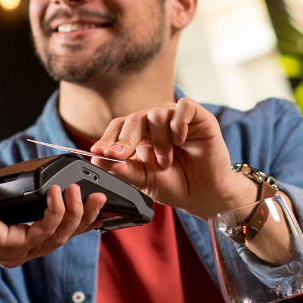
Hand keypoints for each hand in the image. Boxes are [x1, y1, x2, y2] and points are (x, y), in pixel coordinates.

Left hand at [0, 173, 105, 267]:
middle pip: (65, 238)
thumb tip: (41, 180)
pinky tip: (58, 194)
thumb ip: (23, 191)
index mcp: (19, 241)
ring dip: (74, 212)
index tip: (98, 204)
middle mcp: (20, 252)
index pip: (58, 234)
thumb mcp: (1, 192)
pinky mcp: (12, 248)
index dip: (82, 222)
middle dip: (86, 217)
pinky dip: (56, 212)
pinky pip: (45, 231)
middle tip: (100, 196)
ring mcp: (17, 253)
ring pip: (60, 237)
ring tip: (78, 190)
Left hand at [88, 97, 254, 218]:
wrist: (206, 196)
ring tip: (166, 162)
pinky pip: (184, 107)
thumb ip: (122, 169)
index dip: (108, 138)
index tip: (97, 152)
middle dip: (125, 139)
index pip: (119, 127)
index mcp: (140, 137)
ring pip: (157, 113)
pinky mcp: (199, 117)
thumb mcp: (144, 181)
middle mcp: (157, 125)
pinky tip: (180, 140)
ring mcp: (177, 120)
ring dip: (158, 141)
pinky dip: (179, 123)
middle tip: (120, 156)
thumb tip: (97, 159)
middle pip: (134, 118)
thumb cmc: (176, 186)